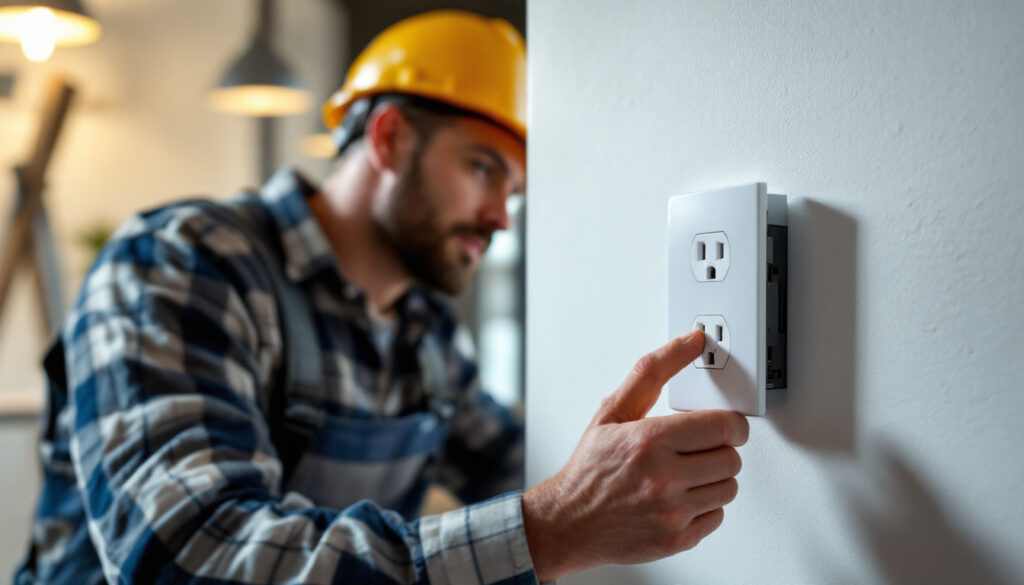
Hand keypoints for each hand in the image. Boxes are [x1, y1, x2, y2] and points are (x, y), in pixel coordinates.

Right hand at [522, 330, 748, 580]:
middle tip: (699, 448)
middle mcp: (663, 478)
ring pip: (729, 487)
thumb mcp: (613, 410)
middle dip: (720, 448)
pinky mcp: (677, 538)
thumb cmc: (590, 468)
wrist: (568, 521)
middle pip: (731, 457)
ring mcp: (672, 512)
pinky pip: (718, 516)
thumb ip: (653, 371)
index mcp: (649, 440)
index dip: (731, 423)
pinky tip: (682, 496)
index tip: (724, 424)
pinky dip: (705, 506)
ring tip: (688, 472)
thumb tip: (690, 341)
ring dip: (715, 477)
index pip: (723, 426)